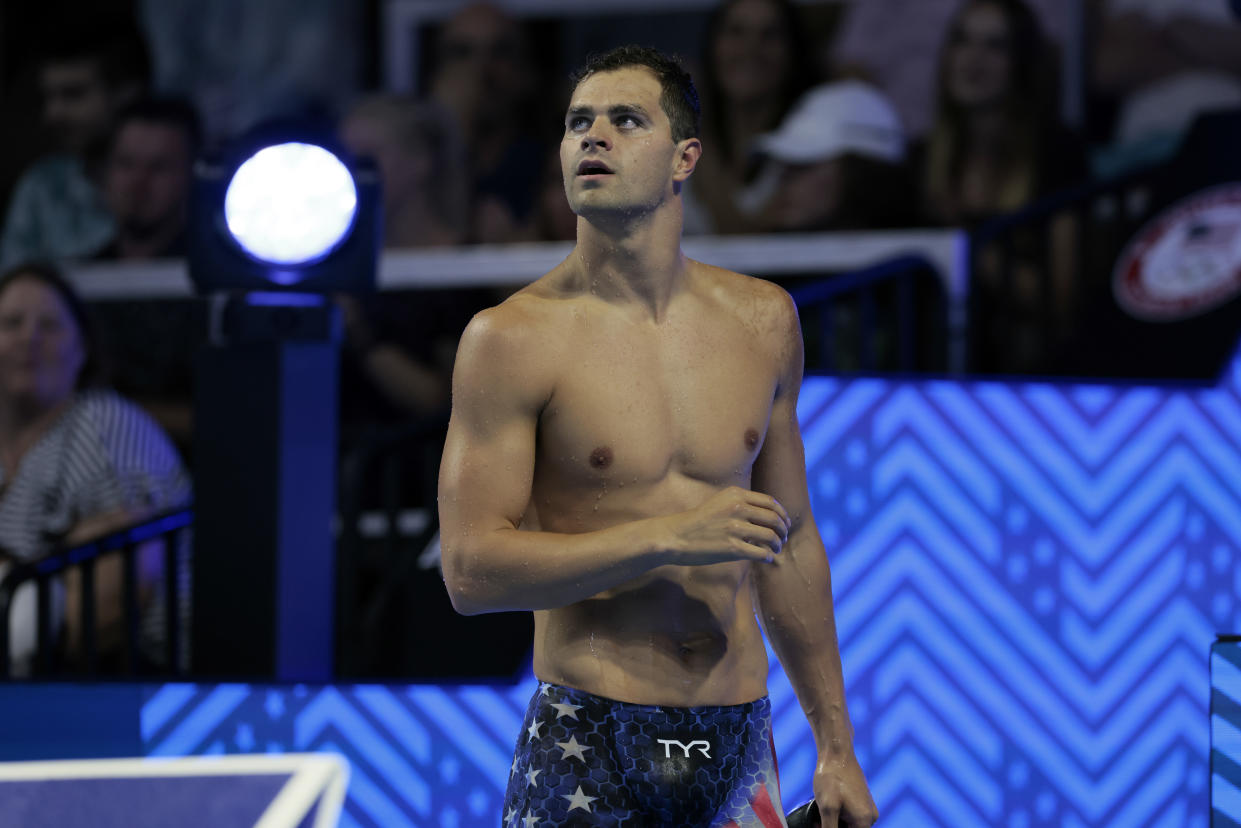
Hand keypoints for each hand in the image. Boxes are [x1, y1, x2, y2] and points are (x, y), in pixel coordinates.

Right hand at [660, 486, 790, 565]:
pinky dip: (768, 557)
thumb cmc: (698, 521)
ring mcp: (735, 528)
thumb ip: (741, 504)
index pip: (770, 503)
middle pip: (774, 519)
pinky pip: (761, 553)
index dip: (782, 514)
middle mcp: (738, 508)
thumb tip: (766, 515)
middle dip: (783, 530)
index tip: (784, 523)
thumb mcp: (719, 502)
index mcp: (736, 495)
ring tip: (776, 549)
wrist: (676, 536)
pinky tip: (766, 558)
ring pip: (771, 536)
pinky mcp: (732, 548)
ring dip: (777, 545)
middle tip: (783, 538)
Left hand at [814, 751, 877, 826]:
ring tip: (819, 813)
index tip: (820, 824)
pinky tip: (826, 806)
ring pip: (848, 824)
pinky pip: (849, 815)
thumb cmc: (831, 778)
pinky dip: (837, 814)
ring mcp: (867, 808)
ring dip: (833, 822)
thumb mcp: (828, 808)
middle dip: (832, 827)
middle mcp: (870, 817)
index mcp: (865, 821)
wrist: (836, 752)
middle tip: (816, 821)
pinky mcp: (861, 800)